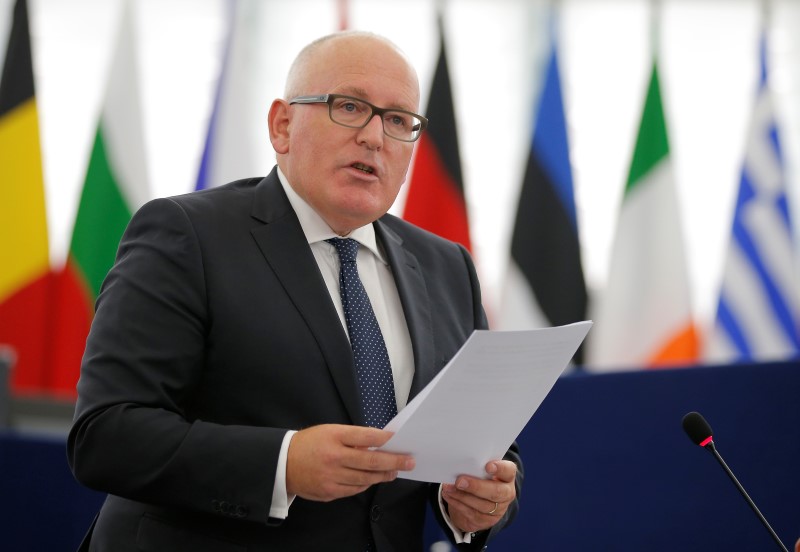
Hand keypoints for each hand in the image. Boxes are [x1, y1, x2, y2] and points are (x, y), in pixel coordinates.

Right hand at [285, 424, 414, 501]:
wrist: (283, 463)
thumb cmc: (309, 444)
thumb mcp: (329, 431)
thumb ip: (352, 437)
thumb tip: (378, 442)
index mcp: (334, 437)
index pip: (365, 436)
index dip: (384, 438)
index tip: (398, 439)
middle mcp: (333, 457)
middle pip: (370, 461)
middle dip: (393, 461)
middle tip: (408, 461)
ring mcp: (331, 477)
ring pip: (365, 479)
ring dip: (383, 475)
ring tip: (394, 471)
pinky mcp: (329, 492)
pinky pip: (354, 490)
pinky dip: (366, 484)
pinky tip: (373, 479)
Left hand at [441, 460, 516, 533]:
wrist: (479, 500)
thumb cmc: (480, 478)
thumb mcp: (481, 471)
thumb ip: (476, 467)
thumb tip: (460, 466)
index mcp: (507, 476)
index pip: (508, 471)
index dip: (500, 468)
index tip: (487, 466)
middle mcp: (506, 493)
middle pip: (496, 492)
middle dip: (476, 487)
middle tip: (459, 481)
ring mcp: (499, 509)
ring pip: (483, 505)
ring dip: (462, 496)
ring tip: (448, 488)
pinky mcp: (487, 520)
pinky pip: (472, 514)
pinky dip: (457, 504)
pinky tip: (448, 495)